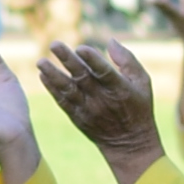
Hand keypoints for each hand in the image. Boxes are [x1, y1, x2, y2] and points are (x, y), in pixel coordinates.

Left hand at [34, 39, 161, 155]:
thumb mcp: (142, 82)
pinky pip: (63, 102)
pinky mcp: (78, 117)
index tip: (81, 48)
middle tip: (54, 44)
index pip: (105, 72)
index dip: (93, 60)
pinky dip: (52, 89)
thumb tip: (111, 41)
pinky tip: (42, 75)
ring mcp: (88, 109)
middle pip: (82, 77)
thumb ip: (127, 60)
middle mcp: (102, 99)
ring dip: (53, 75)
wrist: (129, 142)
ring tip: (40, 62)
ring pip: (68, 90)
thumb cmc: (138, 106)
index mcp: (120, 89)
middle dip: (68, 60)